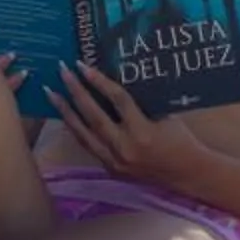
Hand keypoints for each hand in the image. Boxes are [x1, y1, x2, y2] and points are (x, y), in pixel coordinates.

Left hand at [48, 64, 205, 191]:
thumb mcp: (165, 115)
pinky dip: (76, 129)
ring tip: (51, 93)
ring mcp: (115, 162)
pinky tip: (66, 116)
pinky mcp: (111, 170)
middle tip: (61, 72)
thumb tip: (117, 81)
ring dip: (65, 112)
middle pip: (93, 116)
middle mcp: (125, 148)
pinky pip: (89, 146)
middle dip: (75, 92)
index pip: (117, 100)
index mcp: (143, 132)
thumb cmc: (181, 139)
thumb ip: (141, 103)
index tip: (82, 65)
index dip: (99, 81)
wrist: (188, 174)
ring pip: (83, 134)